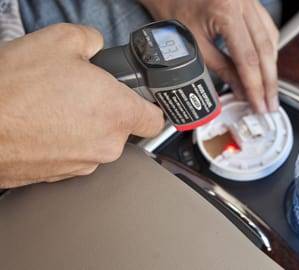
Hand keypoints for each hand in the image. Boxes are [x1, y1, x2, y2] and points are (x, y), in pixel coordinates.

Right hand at [0, 24, 164, 187]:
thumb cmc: (12, 88)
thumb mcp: (60, 41)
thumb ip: (92, 40)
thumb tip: (95, 45)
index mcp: (117, 113)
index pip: (157, 119)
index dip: (151, 105)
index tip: (142, 99)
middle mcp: (105, 144)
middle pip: (122, 128)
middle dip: (107, 109)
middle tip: (81, 92)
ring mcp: (82, 164)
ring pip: (95, 140)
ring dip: (82, 124)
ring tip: (53, 105)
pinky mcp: (58, 175)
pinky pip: (72, 153)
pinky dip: (63, 139)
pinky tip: (41, 122)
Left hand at [141, 0, 279, 112]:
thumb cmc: (171, 6)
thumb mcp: (193, 43)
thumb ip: (220, 68)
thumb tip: (239, 90)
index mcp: (225, 11)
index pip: (248, 58)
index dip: (255, 86)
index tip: (258, 104)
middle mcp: (243, 3)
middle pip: (266, 49)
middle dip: (269, 82)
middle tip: (270, 104)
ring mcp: (249, 0)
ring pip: (271, 38)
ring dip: (271, 67)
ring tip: (268, 91)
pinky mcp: (250, 2)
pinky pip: (267, 28)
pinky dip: (268, 49)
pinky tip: (266, 66)